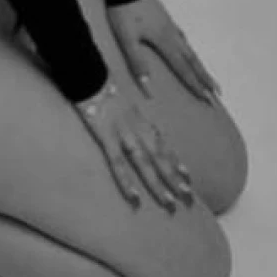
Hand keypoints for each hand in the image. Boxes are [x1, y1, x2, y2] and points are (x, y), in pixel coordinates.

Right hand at [72, 78, 194, 211]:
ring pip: (145, 163)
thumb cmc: (102, 85)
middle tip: (188, 197)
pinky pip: (118, 163)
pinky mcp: (107, 137)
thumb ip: (130, 113)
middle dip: (173, 177)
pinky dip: (127, 181)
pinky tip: (134, 197)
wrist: (88, 73)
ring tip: (170, 202)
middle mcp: (137, 128)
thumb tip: (135, 122)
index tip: (187, 176)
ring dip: (158, 183)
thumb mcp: (122, 99)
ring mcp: (123, 133)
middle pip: (158, 156)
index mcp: (140, 119)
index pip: (162, 143)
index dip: (175, 160)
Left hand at [107, 0, 221, 103]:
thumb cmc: (123, 11)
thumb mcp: (126, 39)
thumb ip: (137, 62)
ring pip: (189, 49)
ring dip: (199, 65)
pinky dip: (188, 49)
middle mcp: (172, 33)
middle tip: (218, 93)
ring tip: (206, 76)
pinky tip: (186, 48)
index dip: (195, 85)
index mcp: (164, 40)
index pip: (183, 68)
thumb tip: (147, 88)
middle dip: (205, 78)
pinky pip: (182, 38)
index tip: (208, 100)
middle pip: (193, 60)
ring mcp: (169, 24)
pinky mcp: (164, 17)